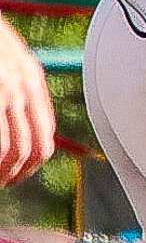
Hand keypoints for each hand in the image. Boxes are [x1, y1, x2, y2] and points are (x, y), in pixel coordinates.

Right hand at [0, 17, 55, 184]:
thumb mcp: (8, 58)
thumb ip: (17, 86)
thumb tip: (23, 117)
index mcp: (32, 79)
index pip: (45, 134)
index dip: (34, 160)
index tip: (20, 172)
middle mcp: (24, 87)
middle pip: (32, 147)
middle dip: (18, 172)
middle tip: (4, 183)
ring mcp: (6, 91)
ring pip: (13, 149)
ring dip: (3, 171)